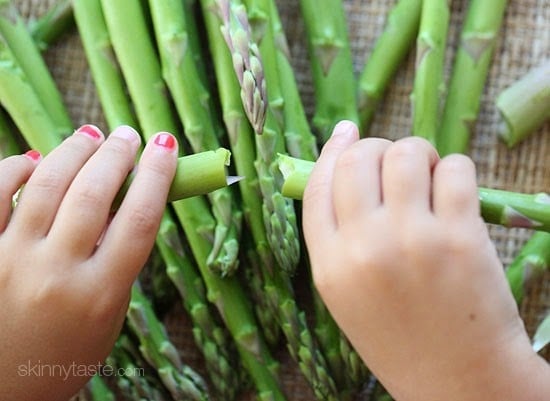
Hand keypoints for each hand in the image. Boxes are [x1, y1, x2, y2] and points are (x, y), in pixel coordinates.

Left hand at [0, 125, 177, 400]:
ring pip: (46, 183)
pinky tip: (34, 159)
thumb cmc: (65, 353)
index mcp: (99, 293)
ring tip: (91, 135)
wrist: (3, 388)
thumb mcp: (109, 313)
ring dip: (74, 150)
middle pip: (95, 193)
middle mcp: (54, 273)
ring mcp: (8, 260)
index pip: (139, 219)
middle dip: (117, 154)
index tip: (166, 146)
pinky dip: (14, 167)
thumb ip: (118, 260)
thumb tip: (126, 201)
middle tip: (128, 135)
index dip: (157, 174)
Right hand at [303, 121, 548, 399]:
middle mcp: (364, 246)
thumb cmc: (398, 337)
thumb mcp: (345, 294)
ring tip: (429, 175)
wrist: (457, 378)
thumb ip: (337, 238)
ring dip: (417, 153)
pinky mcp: (460, 235)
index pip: (319, 185)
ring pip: (405, 153)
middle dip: (376, 148)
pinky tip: (455, 189)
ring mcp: (412, 238)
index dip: (332, 150)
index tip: (345, 131)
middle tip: (396, 164)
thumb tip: (343, 169)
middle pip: (358, 159)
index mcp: (328, 264)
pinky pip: (455, 168)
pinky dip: (455, 169)